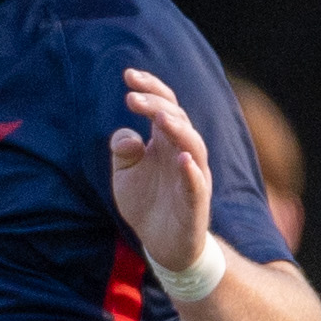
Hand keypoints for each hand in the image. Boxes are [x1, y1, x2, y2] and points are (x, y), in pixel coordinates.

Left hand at [107, 66, 217, 271]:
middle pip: (178, 119)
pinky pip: (197, 184)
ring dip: (178, 130)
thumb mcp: (124, 174)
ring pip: (193, 146)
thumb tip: (126, 135)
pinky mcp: (196, 204)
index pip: (165, 106)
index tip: (128, 75)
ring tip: (160, 118)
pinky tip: (181, 159)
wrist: (162, 244)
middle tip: (131, 97)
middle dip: (156, 105)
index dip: (150, 89)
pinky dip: (192, 171)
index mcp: (166, 142)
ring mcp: (193, 177)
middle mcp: (183, 153)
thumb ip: (123, 150)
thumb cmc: (146, 203)